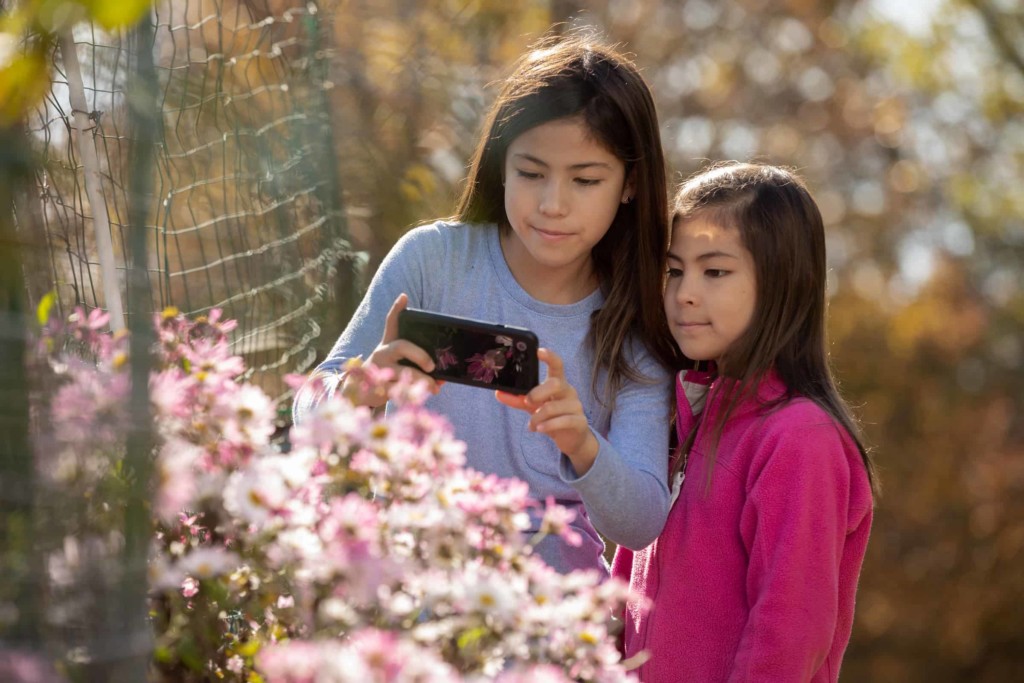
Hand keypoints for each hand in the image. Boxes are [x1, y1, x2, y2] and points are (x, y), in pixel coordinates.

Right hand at [341, 293, 441, 406]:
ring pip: (405, 370)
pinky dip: (418, 391)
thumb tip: (442, 376)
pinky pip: (402, 387)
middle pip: (402, 346)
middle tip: (432, 366)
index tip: (404, 296)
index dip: (397, 309)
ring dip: (423, 379)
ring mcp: (380, 369)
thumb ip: (417, 366)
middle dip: (421, 355)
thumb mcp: (397, 363)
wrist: (358, 392)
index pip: (391, 322)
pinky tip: (428, 393)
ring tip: (435, 386)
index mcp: (388, 344)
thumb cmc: (387, 373)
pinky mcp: (380, 386)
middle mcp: (383, 352)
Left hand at [496, 348, 598, 475]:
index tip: (539, 351)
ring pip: (554, 407)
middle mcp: (569, 391)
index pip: (557, 365)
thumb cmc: (553, 417)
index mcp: (558, 383)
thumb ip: (518, 399)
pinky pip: (563, 421)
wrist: (572, 438)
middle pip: (556, 383)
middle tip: (528, 401)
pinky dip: (548, 426)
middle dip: (538, 392)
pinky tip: (539, 429)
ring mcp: (576, 406)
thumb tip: (499, 393)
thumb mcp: (534, 407)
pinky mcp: (579, 421)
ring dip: (538, 417)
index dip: (549, 356)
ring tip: (532, 424)